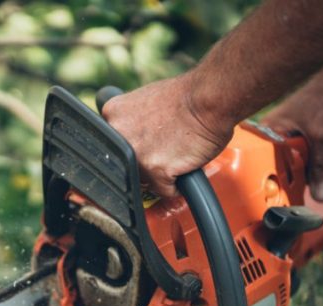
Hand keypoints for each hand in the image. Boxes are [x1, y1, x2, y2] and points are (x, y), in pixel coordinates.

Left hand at [99, 73, 234, 198]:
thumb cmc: (187, 97)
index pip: (114, 146)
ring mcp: (135, 155)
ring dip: (159, 175)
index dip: (132, 148)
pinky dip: (175, 185)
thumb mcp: (145, 100)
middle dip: (144, 162)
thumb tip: (130, 135)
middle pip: (125, 165)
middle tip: (164, 149)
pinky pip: (164, 191)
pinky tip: (183, 166)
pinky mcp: (155, 172)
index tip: (146, 145)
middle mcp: (118, 135)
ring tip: (176, 155)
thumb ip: (131, 120)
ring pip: (143, 180)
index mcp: (113, 114)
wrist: (209, 99)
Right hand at [262, 62, 322, 201]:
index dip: (285, 184)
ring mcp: (301, 143)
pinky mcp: (318, 143)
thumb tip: (321, 197)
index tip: (298, 193)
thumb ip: (322, 167)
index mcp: (271, 136)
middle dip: (319, 172)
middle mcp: (282, 142)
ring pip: (315, 171)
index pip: (271, 170)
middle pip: (295, 175)